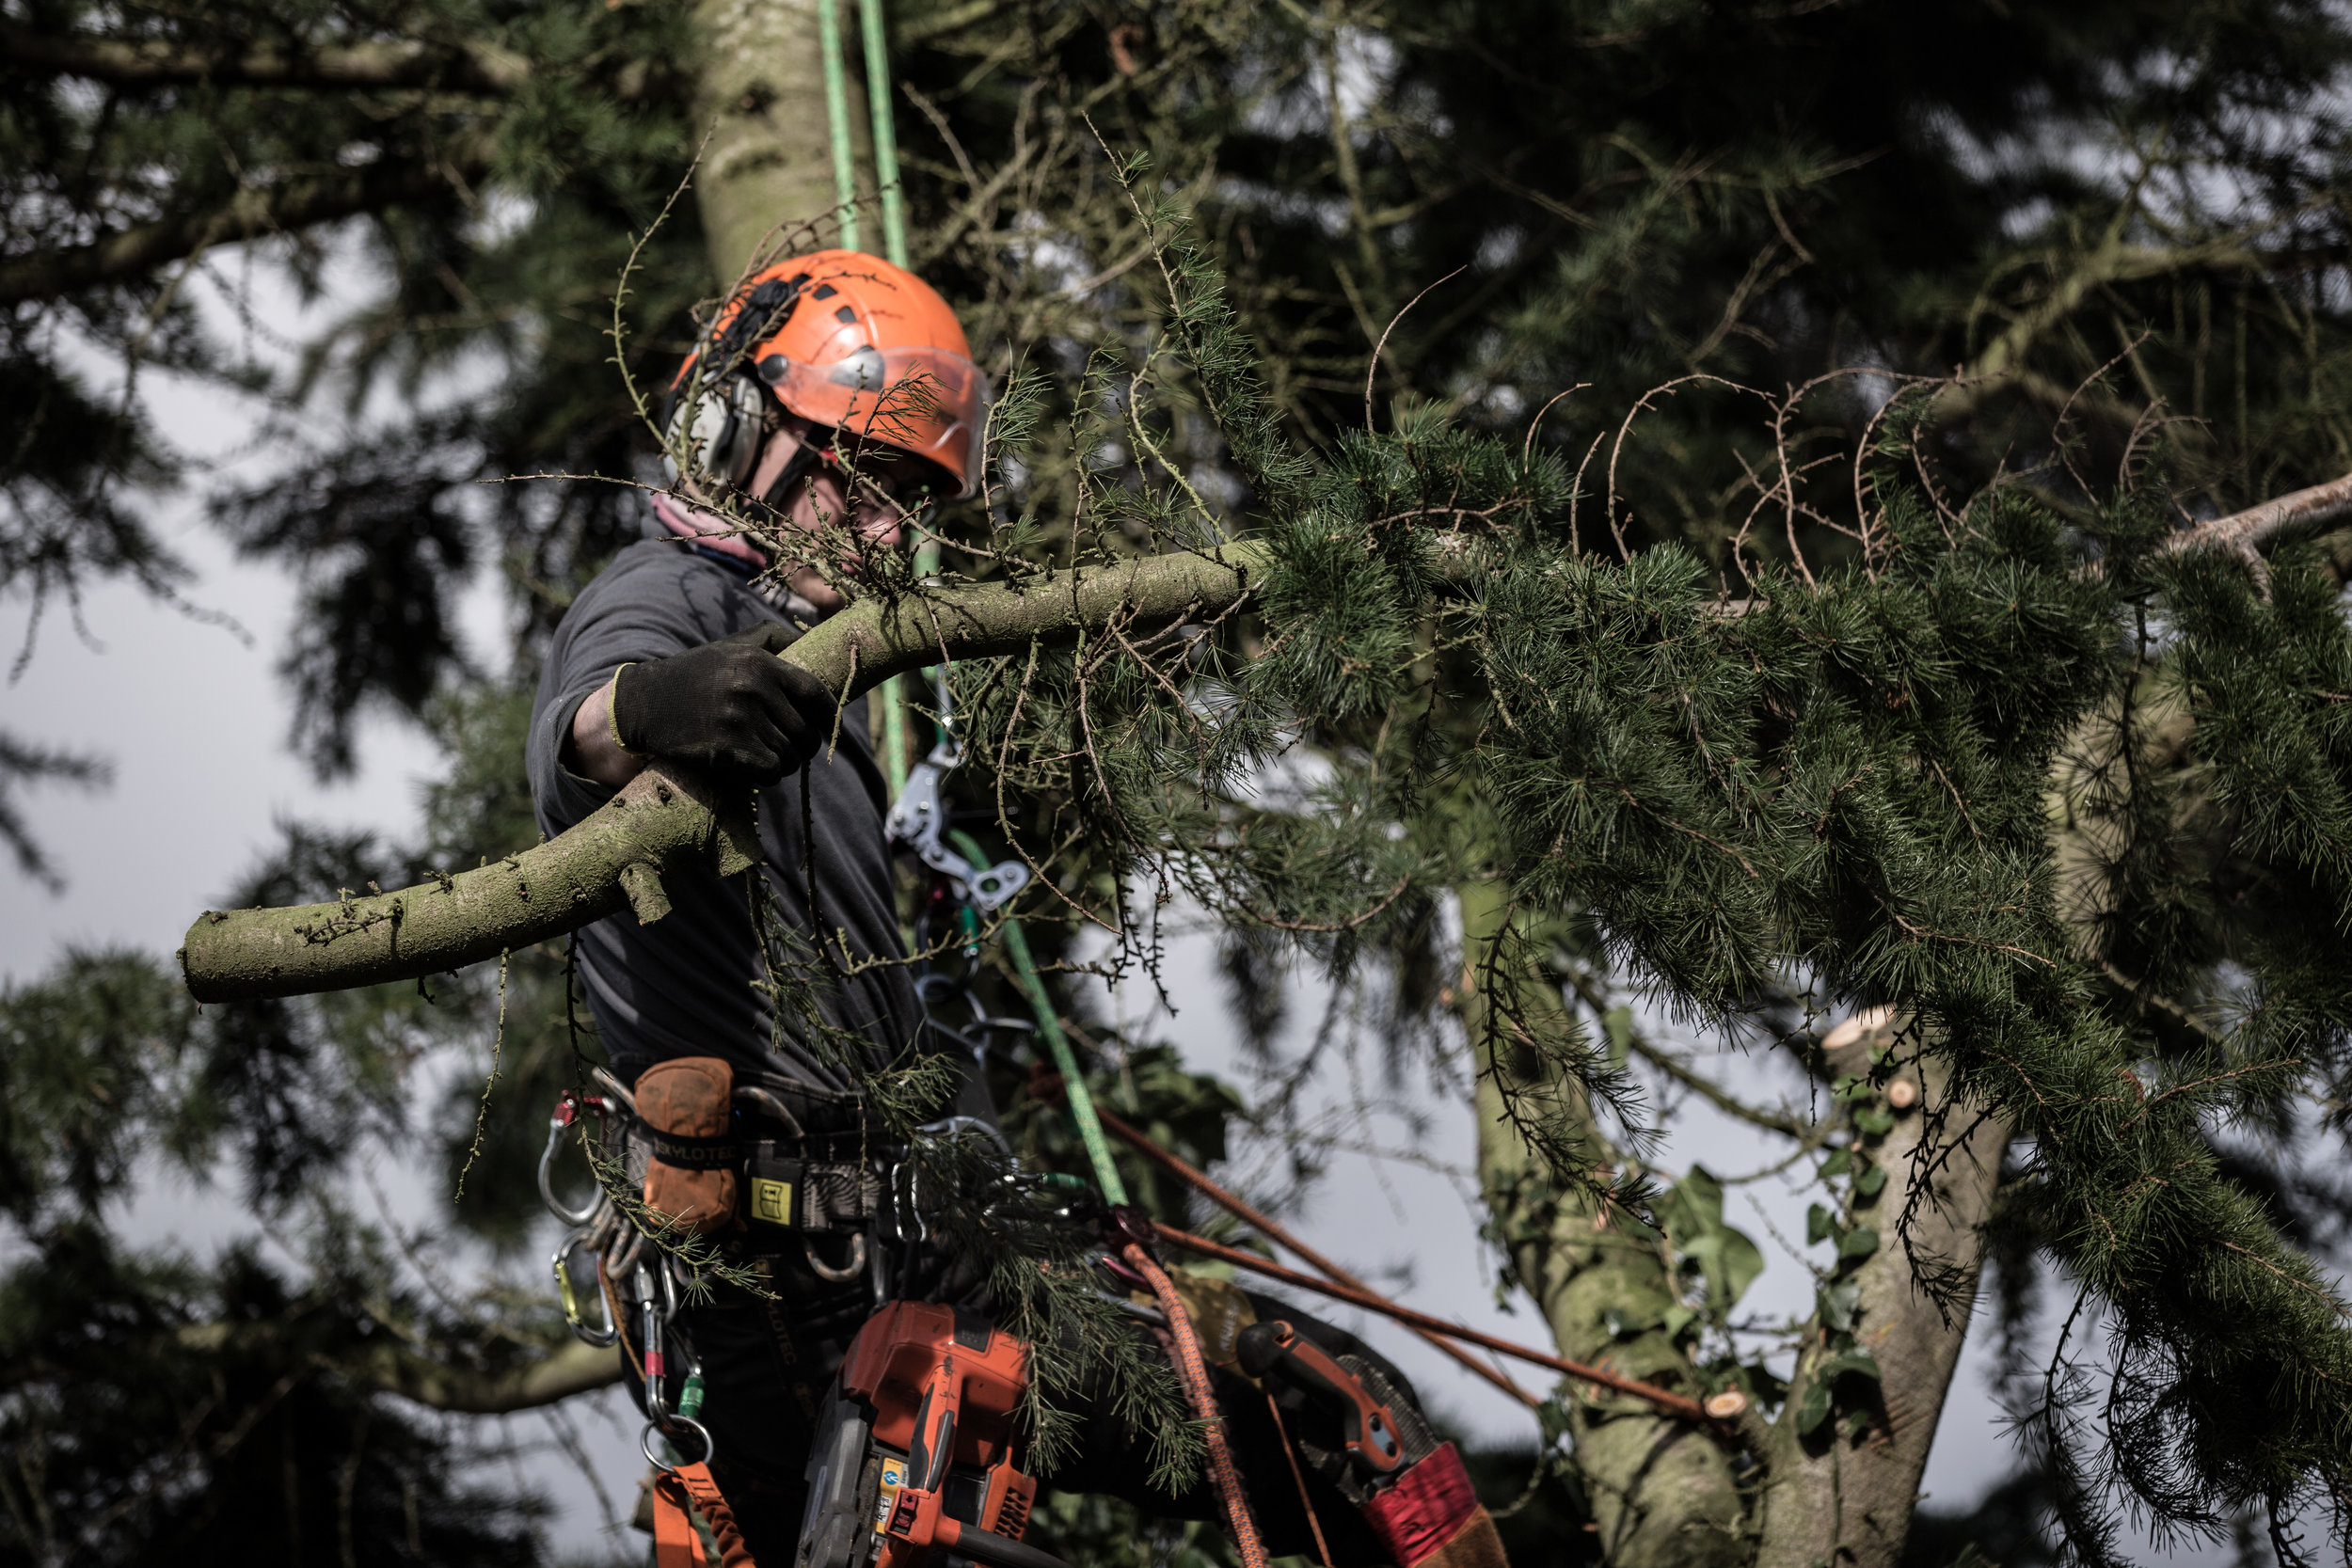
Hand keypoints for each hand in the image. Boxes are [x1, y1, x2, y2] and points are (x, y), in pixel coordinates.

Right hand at [610, 623, 836, 787]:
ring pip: (790, 756)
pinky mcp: (726, 749)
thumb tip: (817, 640)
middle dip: (804, 746)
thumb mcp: (733, 645)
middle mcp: (753, 689)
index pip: (816, 693)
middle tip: (791, 748)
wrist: (645, 702)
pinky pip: (770, 771)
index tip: (828, 725)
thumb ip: (775, 638)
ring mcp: (739, 720)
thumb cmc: (697, 674)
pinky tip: (755, 768)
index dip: (829, 715)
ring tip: (770, 757)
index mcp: (760, 663)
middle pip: (806, 733)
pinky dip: (768, 775)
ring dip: (785, 763)